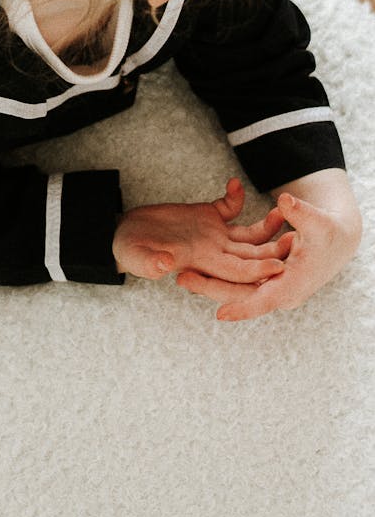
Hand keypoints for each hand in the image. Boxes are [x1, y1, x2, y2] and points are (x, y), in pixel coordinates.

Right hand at [113, 177, 287, 281]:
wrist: (124, 235)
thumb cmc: (129, 251)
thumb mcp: (136, 258)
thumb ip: (149, 263)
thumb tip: (164, 266)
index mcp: (201, 262)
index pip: (238, 271)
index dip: (258, 269)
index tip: (279, 264)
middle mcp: (213, 250)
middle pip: (253, 253)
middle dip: (275, 248)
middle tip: (298, 238)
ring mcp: (212, 232)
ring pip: (249, 232)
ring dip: (266, 224)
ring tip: (281, 209)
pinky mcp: (205, 215)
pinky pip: (229, 207)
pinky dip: (235, 196)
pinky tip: (235, 183)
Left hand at [176, 186, 361, 320]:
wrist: (336, 239)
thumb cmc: (330, 231)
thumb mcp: (318, 222)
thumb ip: (300, 213)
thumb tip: (285, 201)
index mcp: (293, 284)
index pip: (265, 300)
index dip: (243, 308)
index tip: (220, 315)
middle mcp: (279, 290)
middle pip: (240, 295)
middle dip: (211, 289)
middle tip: (181, 278)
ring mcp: (269, 284)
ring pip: (234, 286)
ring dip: (209, 281)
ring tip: (179, 271)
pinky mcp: (262, 276)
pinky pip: (235, 277)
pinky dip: (217, 272)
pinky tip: (194, 264)